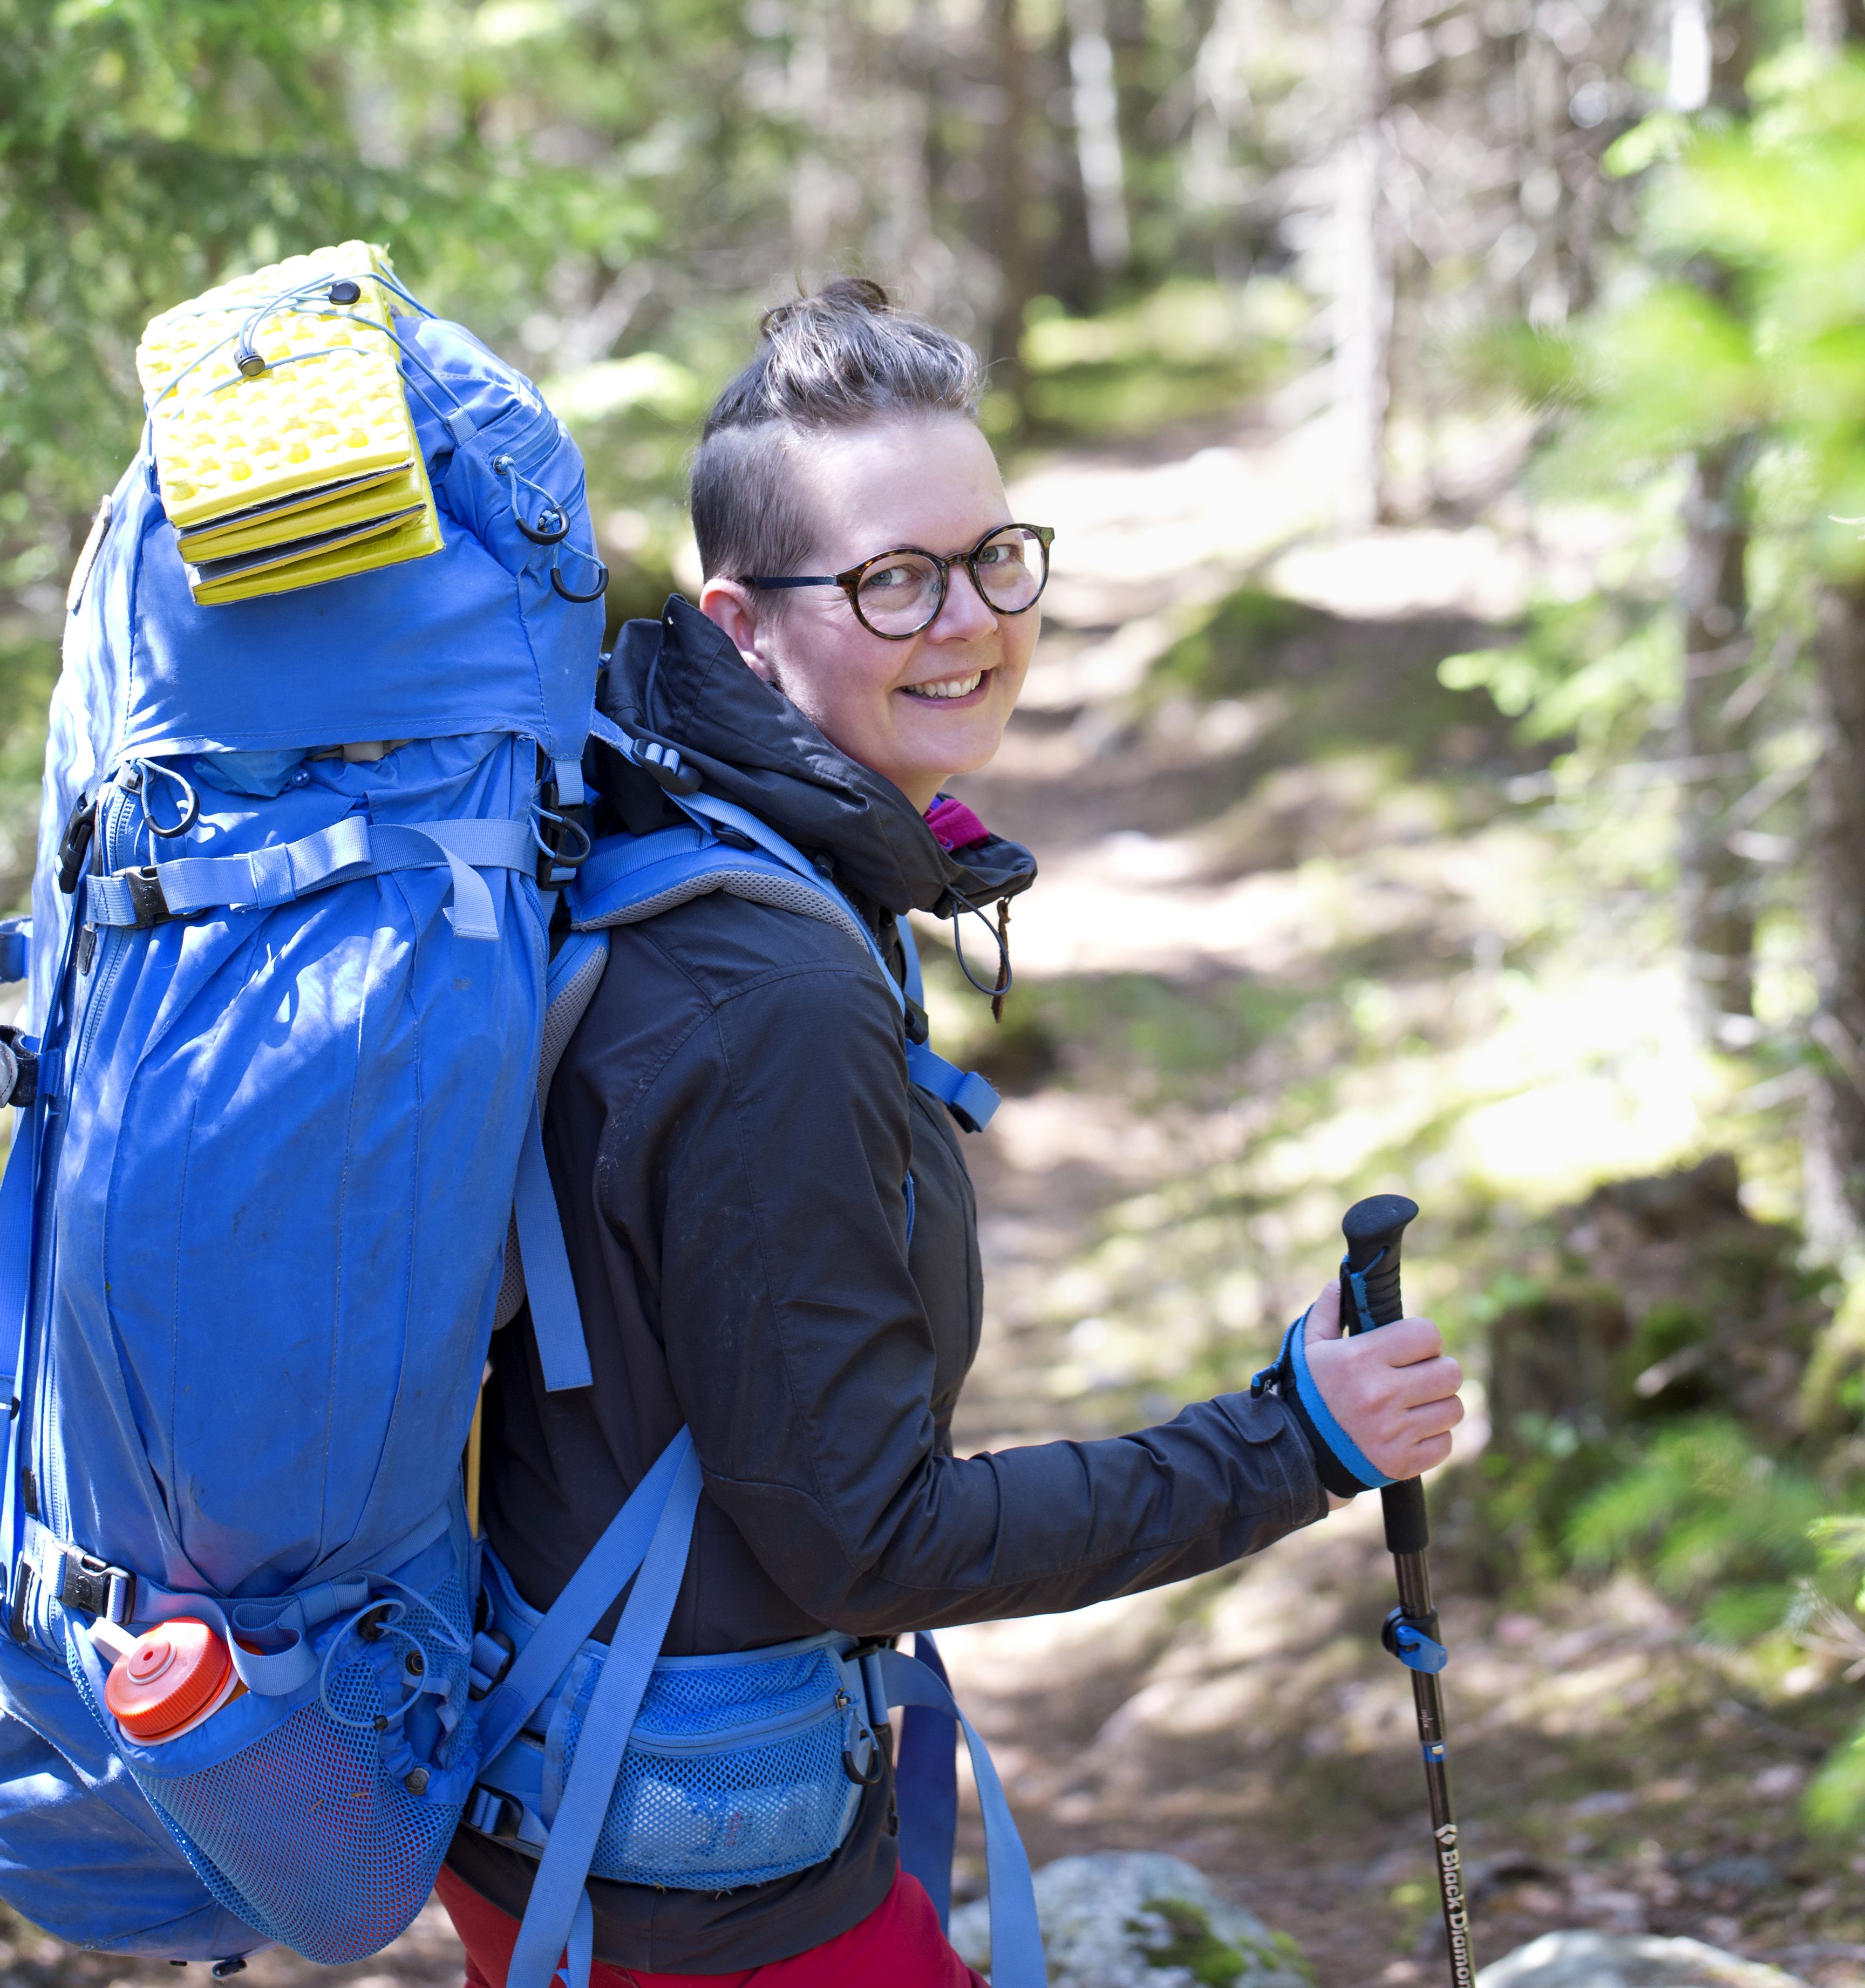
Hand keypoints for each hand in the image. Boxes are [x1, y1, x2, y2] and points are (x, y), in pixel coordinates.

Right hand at [1302, 1278, 1461, 1493]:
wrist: (1298, 1454)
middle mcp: (1380, 1394)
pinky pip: (1446, 1443)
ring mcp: (1393, 1432)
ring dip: (1439, 1404)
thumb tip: (1342, 1279)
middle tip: (1418, 1376)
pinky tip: (1410, 1431)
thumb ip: (1329, 1311)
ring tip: (1415, 1404)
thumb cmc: (1309, 1393)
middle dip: (1438, 1370)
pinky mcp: (1402, 1462)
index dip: (1423, 1339)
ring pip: (1453, 1408)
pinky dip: (1434, 1437)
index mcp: (1361, 1359)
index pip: (1427, 1335)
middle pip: (1450, 1372)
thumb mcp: (1309, 1348)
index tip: (1410, 1349)